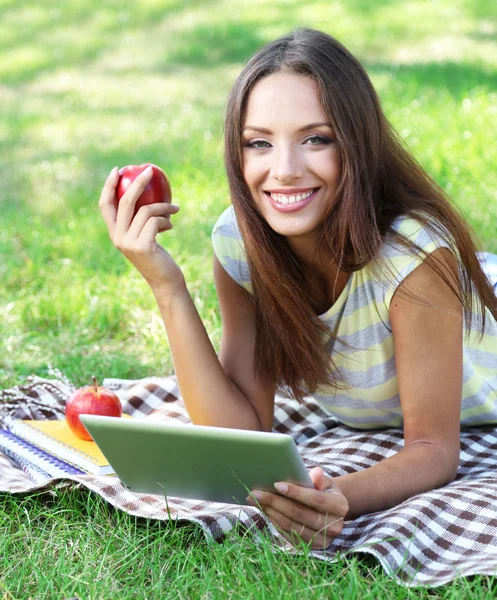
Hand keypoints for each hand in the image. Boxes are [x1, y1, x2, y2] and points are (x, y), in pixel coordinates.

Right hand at [99, 166, 182, 290]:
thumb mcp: (146, 236)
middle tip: (150, 170)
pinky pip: (156, 221)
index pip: (104, 205)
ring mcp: (128, 243)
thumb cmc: (158, 255)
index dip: (108, 186)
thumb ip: (140, 221)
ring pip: (146, 211)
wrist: (165, 280)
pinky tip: (171, 225)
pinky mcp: (142, 246)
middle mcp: (117, 237)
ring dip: (163, 207)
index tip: (118, 170)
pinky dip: (166, 219)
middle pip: (125, 201)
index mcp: (114, 233)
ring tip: (174, 209)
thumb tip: (146, 190)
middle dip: (137, 182)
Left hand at [247, 467, 347, 548]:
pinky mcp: (309, 547)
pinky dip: (273, 521)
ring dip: (270, 512)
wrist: (330, 512)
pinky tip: (263, 510)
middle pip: (299, 514)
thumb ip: (319, 478)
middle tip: (256, 492)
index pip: (316, 499)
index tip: (276, 484)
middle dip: (275, 502)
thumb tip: (314, 474)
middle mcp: (333, 527)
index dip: (296, 492)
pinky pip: (287, 534)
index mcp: (340, 507)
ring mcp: (321, 540)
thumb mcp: (326, 482)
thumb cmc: (324, 491)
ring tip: (254, 499)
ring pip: (290, 525)